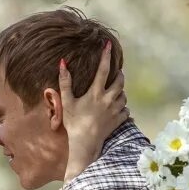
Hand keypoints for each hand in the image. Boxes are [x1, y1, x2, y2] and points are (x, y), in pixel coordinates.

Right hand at [60, 42, 127, 182]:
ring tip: (115, 92)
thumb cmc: (73, 123)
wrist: (84, 144)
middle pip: (120, 81)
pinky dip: (123, 108)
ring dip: (121, 92)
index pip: (103, 70)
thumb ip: (65, 82)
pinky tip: (117, 108)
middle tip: (116, 72)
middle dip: (119, 75)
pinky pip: (126, 111)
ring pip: (124, 96)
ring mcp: (115, 111)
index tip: (108, 45)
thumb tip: (62, 63)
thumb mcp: (67, 102)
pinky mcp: (118, 121)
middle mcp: (108, 100)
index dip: (106, 56)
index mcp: (96, 93)